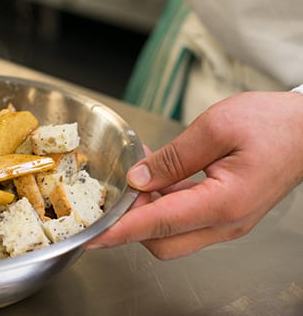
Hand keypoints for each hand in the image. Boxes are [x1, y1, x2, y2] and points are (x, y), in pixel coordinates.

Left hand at [85, 91, 302, 258]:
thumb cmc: (272, 124)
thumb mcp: (216, 127)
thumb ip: (173, 157)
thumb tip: (137, 178)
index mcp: (225, 202)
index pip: (159, 224)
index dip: (120, 231)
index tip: (92, 237)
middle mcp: (226, 222)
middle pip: (162, 241)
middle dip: (133, 220)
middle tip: (122, 186)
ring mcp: (228, 223)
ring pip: (172, 234)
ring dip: (148, 211)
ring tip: (140, 175)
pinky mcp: (226, 215)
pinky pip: (186, 221)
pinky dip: (165, 205)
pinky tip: (158, 178)